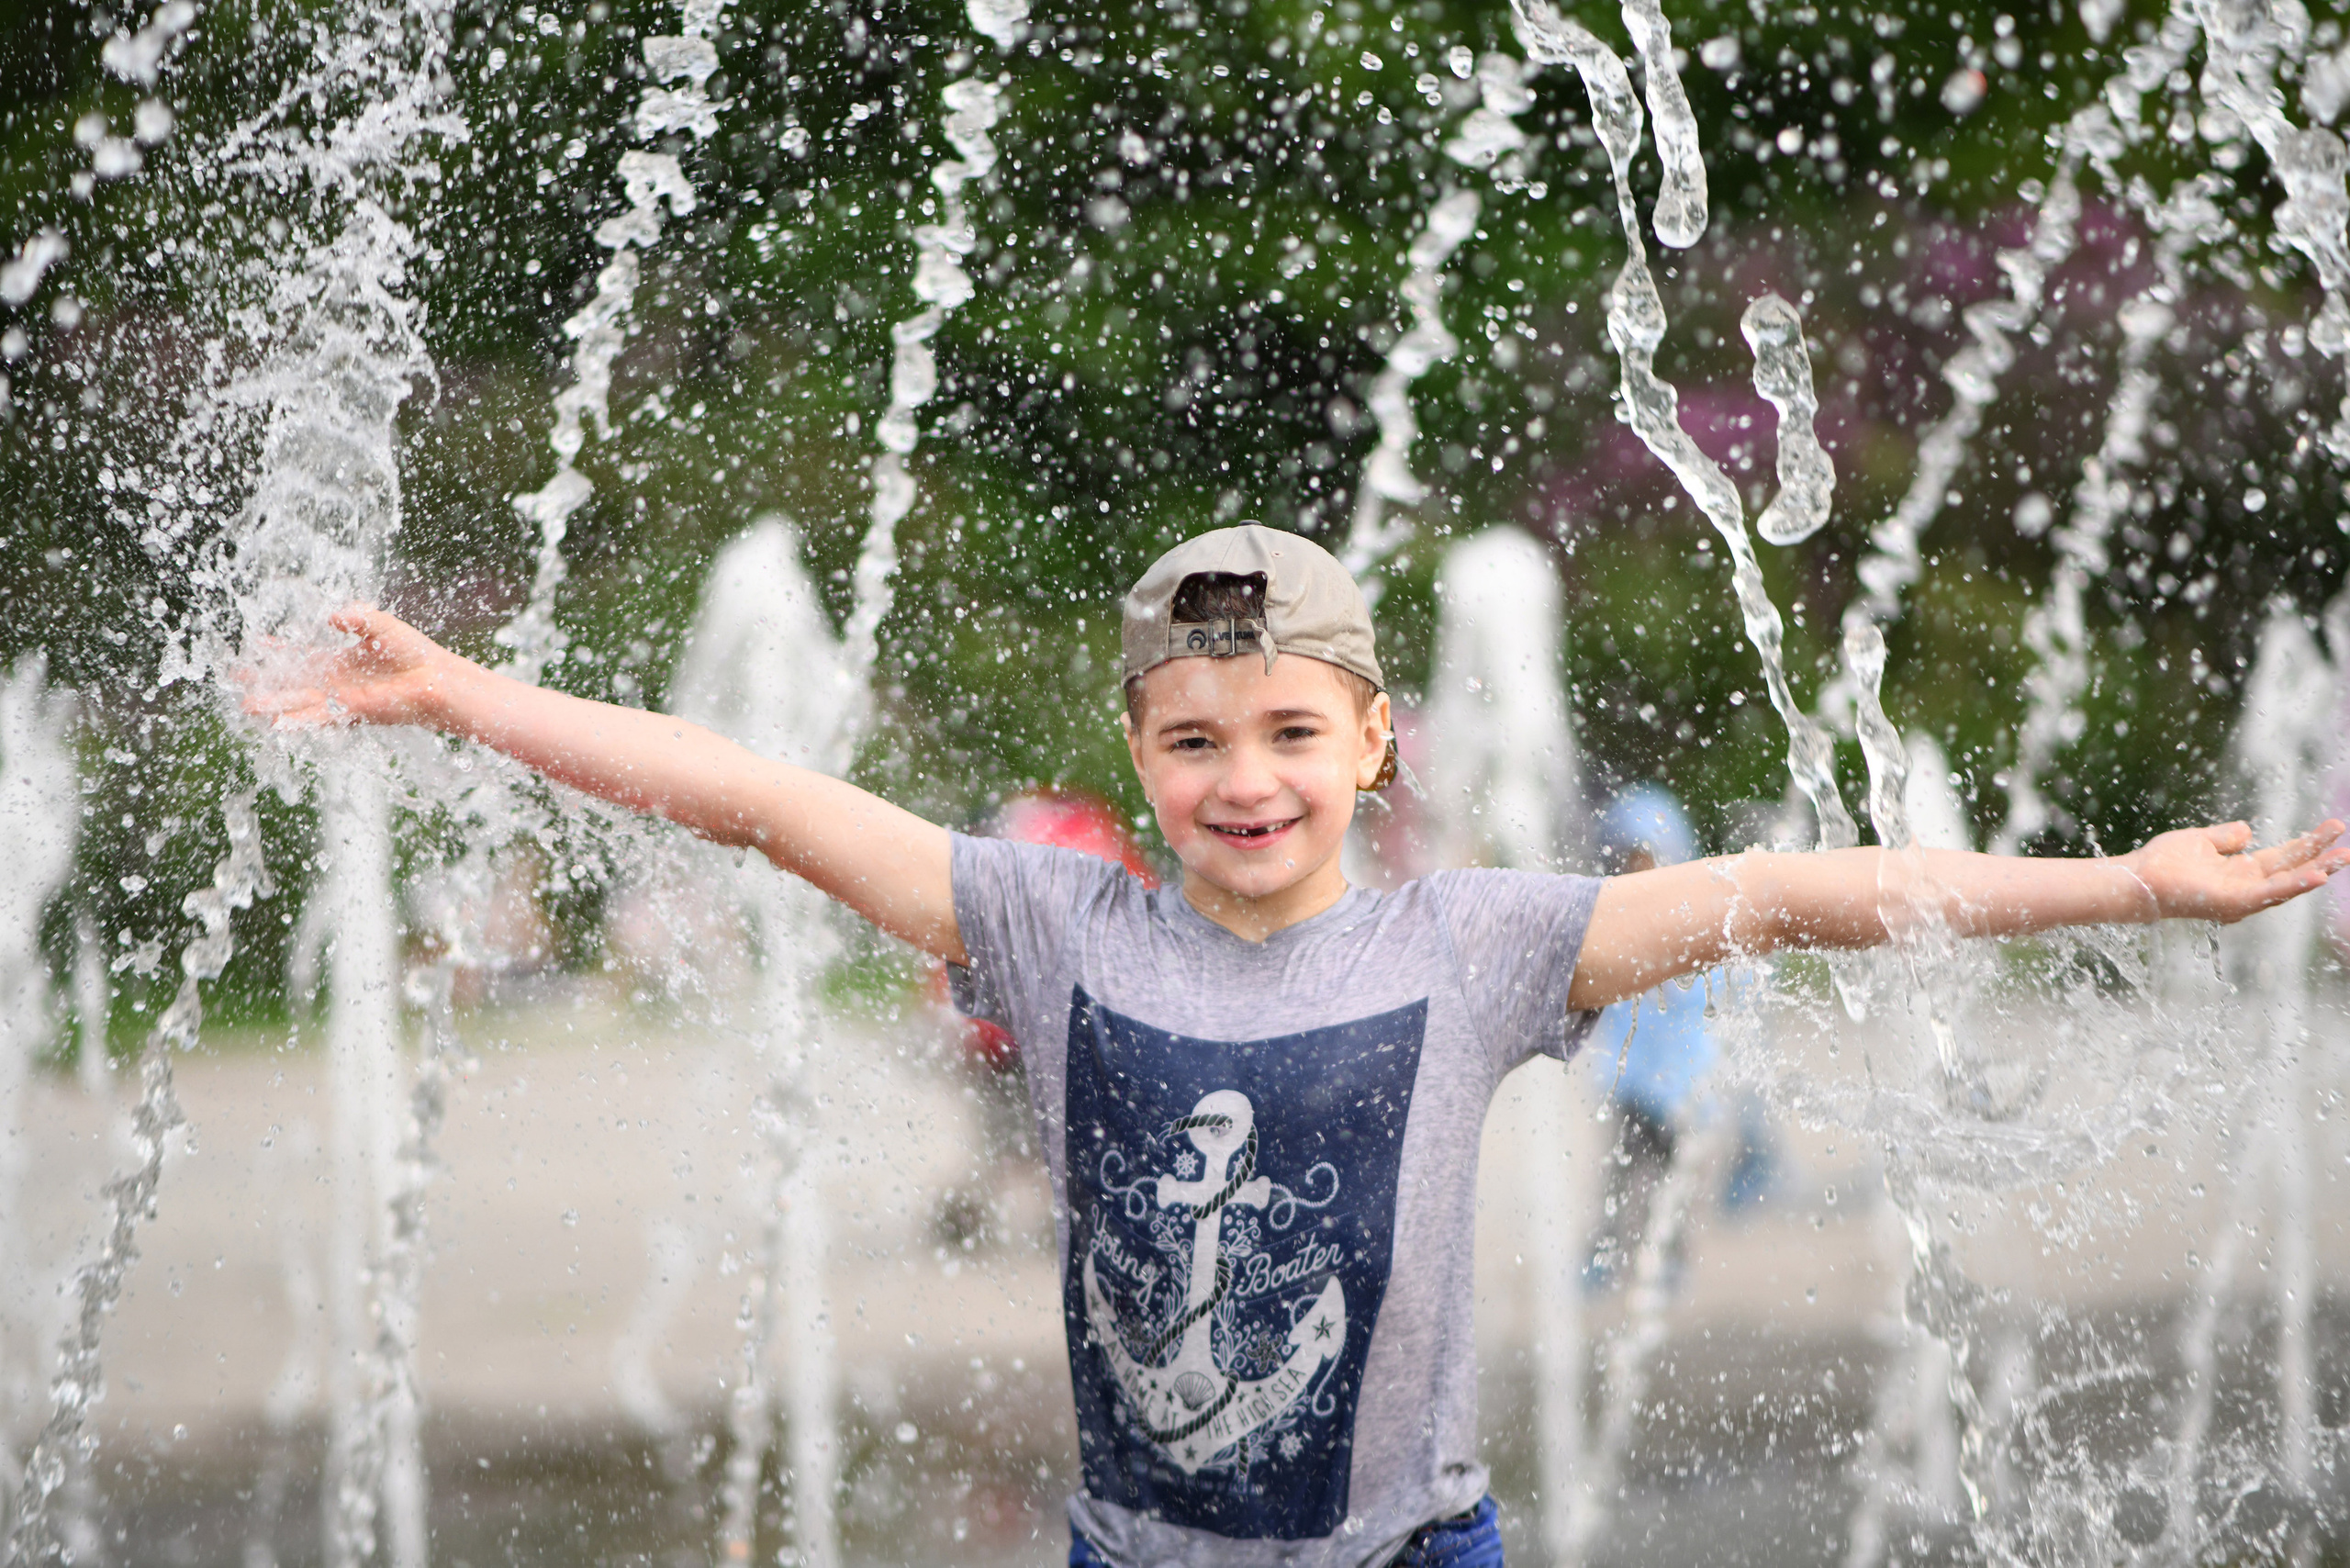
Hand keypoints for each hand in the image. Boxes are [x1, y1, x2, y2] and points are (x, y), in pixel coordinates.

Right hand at [238, 604, 466, 730]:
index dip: (278, 651)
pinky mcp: (352, 713)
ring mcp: (341, 699)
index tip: (254, 645)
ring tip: (246, 706)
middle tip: (235, 679)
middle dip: (264, 681)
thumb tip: (331, 616)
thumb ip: (356, 617)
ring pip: (299, 704)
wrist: (436, 679)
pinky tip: (278, 725)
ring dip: (274, 705)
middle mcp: (336, 683)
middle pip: (292, 682)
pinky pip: (320, 718)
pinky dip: (299, 722)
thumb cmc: (413, 652)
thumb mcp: (380, 625)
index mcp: (340, 662)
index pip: (302, 656)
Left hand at [2118, 819, 2349, 924]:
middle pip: (2292, 871)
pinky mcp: (2233, 902)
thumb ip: (2226, 837)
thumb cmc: (2162, 863)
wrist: (2137, 878)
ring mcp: (2242, 898)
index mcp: (2242, 872)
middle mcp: (2247, 887)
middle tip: (2348, 845)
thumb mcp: (2200, 841)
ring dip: (2316, 871)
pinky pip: (2269, 894)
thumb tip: (2248, 830)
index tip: (2333, 828)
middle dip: (2321, 858)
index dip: (2308, 845)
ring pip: (2286, 884)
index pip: (2284, 858)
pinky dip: (2293, 885)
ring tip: (2343, 858)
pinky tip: (2316, 875)